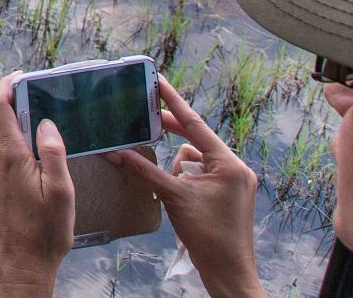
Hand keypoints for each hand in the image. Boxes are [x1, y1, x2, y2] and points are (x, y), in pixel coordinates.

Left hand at [0, 74, 74, 297]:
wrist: (21, 268)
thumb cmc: (45, 233)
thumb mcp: (61, 191)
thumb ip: (53, 152)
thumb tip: (47, 123)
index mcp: (10, 156)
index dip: (7, 84)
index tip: (22, 77)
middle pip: (4, 126)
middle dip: (25, 119)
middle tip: (52, 122)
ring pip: (3, 147)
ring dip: (22, 145)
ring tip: (48, 159)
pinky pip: (0, 166)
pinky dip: (16, 163)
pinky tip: (35, 181)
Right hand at [105, 76, 265, 297]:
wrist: (228, 270)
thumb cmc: (208, 235)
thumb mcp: (174, 198)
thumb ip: (146, 171)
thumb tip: (117, 152)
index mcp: (227, 162)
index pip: (196, 124)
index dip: (174, 102)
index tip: (159, 82)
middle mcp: (235, 167)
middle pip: (196, 141)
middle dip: (173, 136)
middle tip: (147, 120)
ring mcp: (234, 182)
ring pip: (196, 162)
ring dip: (179, 171)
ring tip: (176, 196)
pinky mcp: (230, 195)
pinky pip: (203, 176)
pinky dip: (187, 182)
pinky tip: (180, 200)